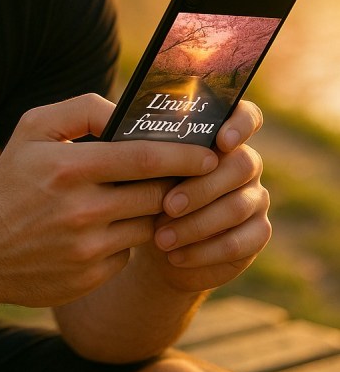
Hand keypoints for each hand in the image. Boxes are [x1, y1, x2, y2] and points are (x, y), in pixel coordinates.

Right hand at [0, 94, 218, 308]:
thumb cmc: (11, 183)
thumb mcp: (32, 130)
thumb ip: (81, 109)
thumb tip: (126, 113)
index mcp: (69, 167)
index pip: (146, 157)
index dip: (185, 155)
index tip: (208, 153)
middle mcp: (82, 210)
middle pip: (157, 194)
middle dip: (178, 183)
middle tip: (190, 174)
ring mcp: (89, 248)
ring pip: (150, 225)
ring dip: (156, 211)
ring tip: (150, 197)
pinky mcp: (93, 276)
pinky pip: (130, 253)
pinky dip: (129, 239)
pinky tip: (113, 229)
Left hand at [149, 100, 270, 291]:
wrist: (158, 243)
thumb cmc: (148, 191)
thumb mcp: (141, 168)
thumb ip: (139, 143)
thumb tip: (115, 122)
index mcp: (220, 137)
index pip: (247, 116)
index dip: (240, 124)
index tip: (221, 141)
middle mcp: (245, 163)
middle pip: (241, 165)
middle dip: (201, 186)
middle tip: (167, 205)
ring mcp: (255, 198)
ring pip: (237, 207)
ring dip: (196, 224)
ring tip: (161, 238)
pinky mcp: (257, 234)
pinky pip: (239, 242)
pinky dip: (204, 251)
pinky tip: (176, 256)